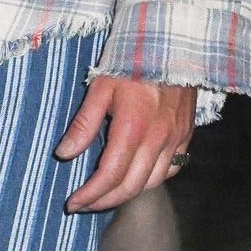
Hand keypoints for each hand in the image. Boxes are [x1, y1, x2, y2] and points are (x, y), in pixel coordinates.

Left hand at [56, 75, 197, 213]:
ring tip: (104, 196)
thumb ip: (84, 123)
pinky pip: (170, 170)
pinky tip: (134, 178)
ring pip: (151, 182)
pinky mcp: (186, 136)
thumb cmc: (132, 62)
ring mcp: (176, 139)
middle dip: (104, 202)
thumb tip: (64, 154)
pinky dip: (150, 180)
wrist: (174, 44)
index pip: (110, 175)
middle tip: (83, 206)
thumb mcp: (101, 87)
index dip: (90, 194)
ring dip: (126, 195)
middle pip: (131, 187)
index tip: (72, 203)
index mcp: (133, 127)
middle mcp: (158, 139)